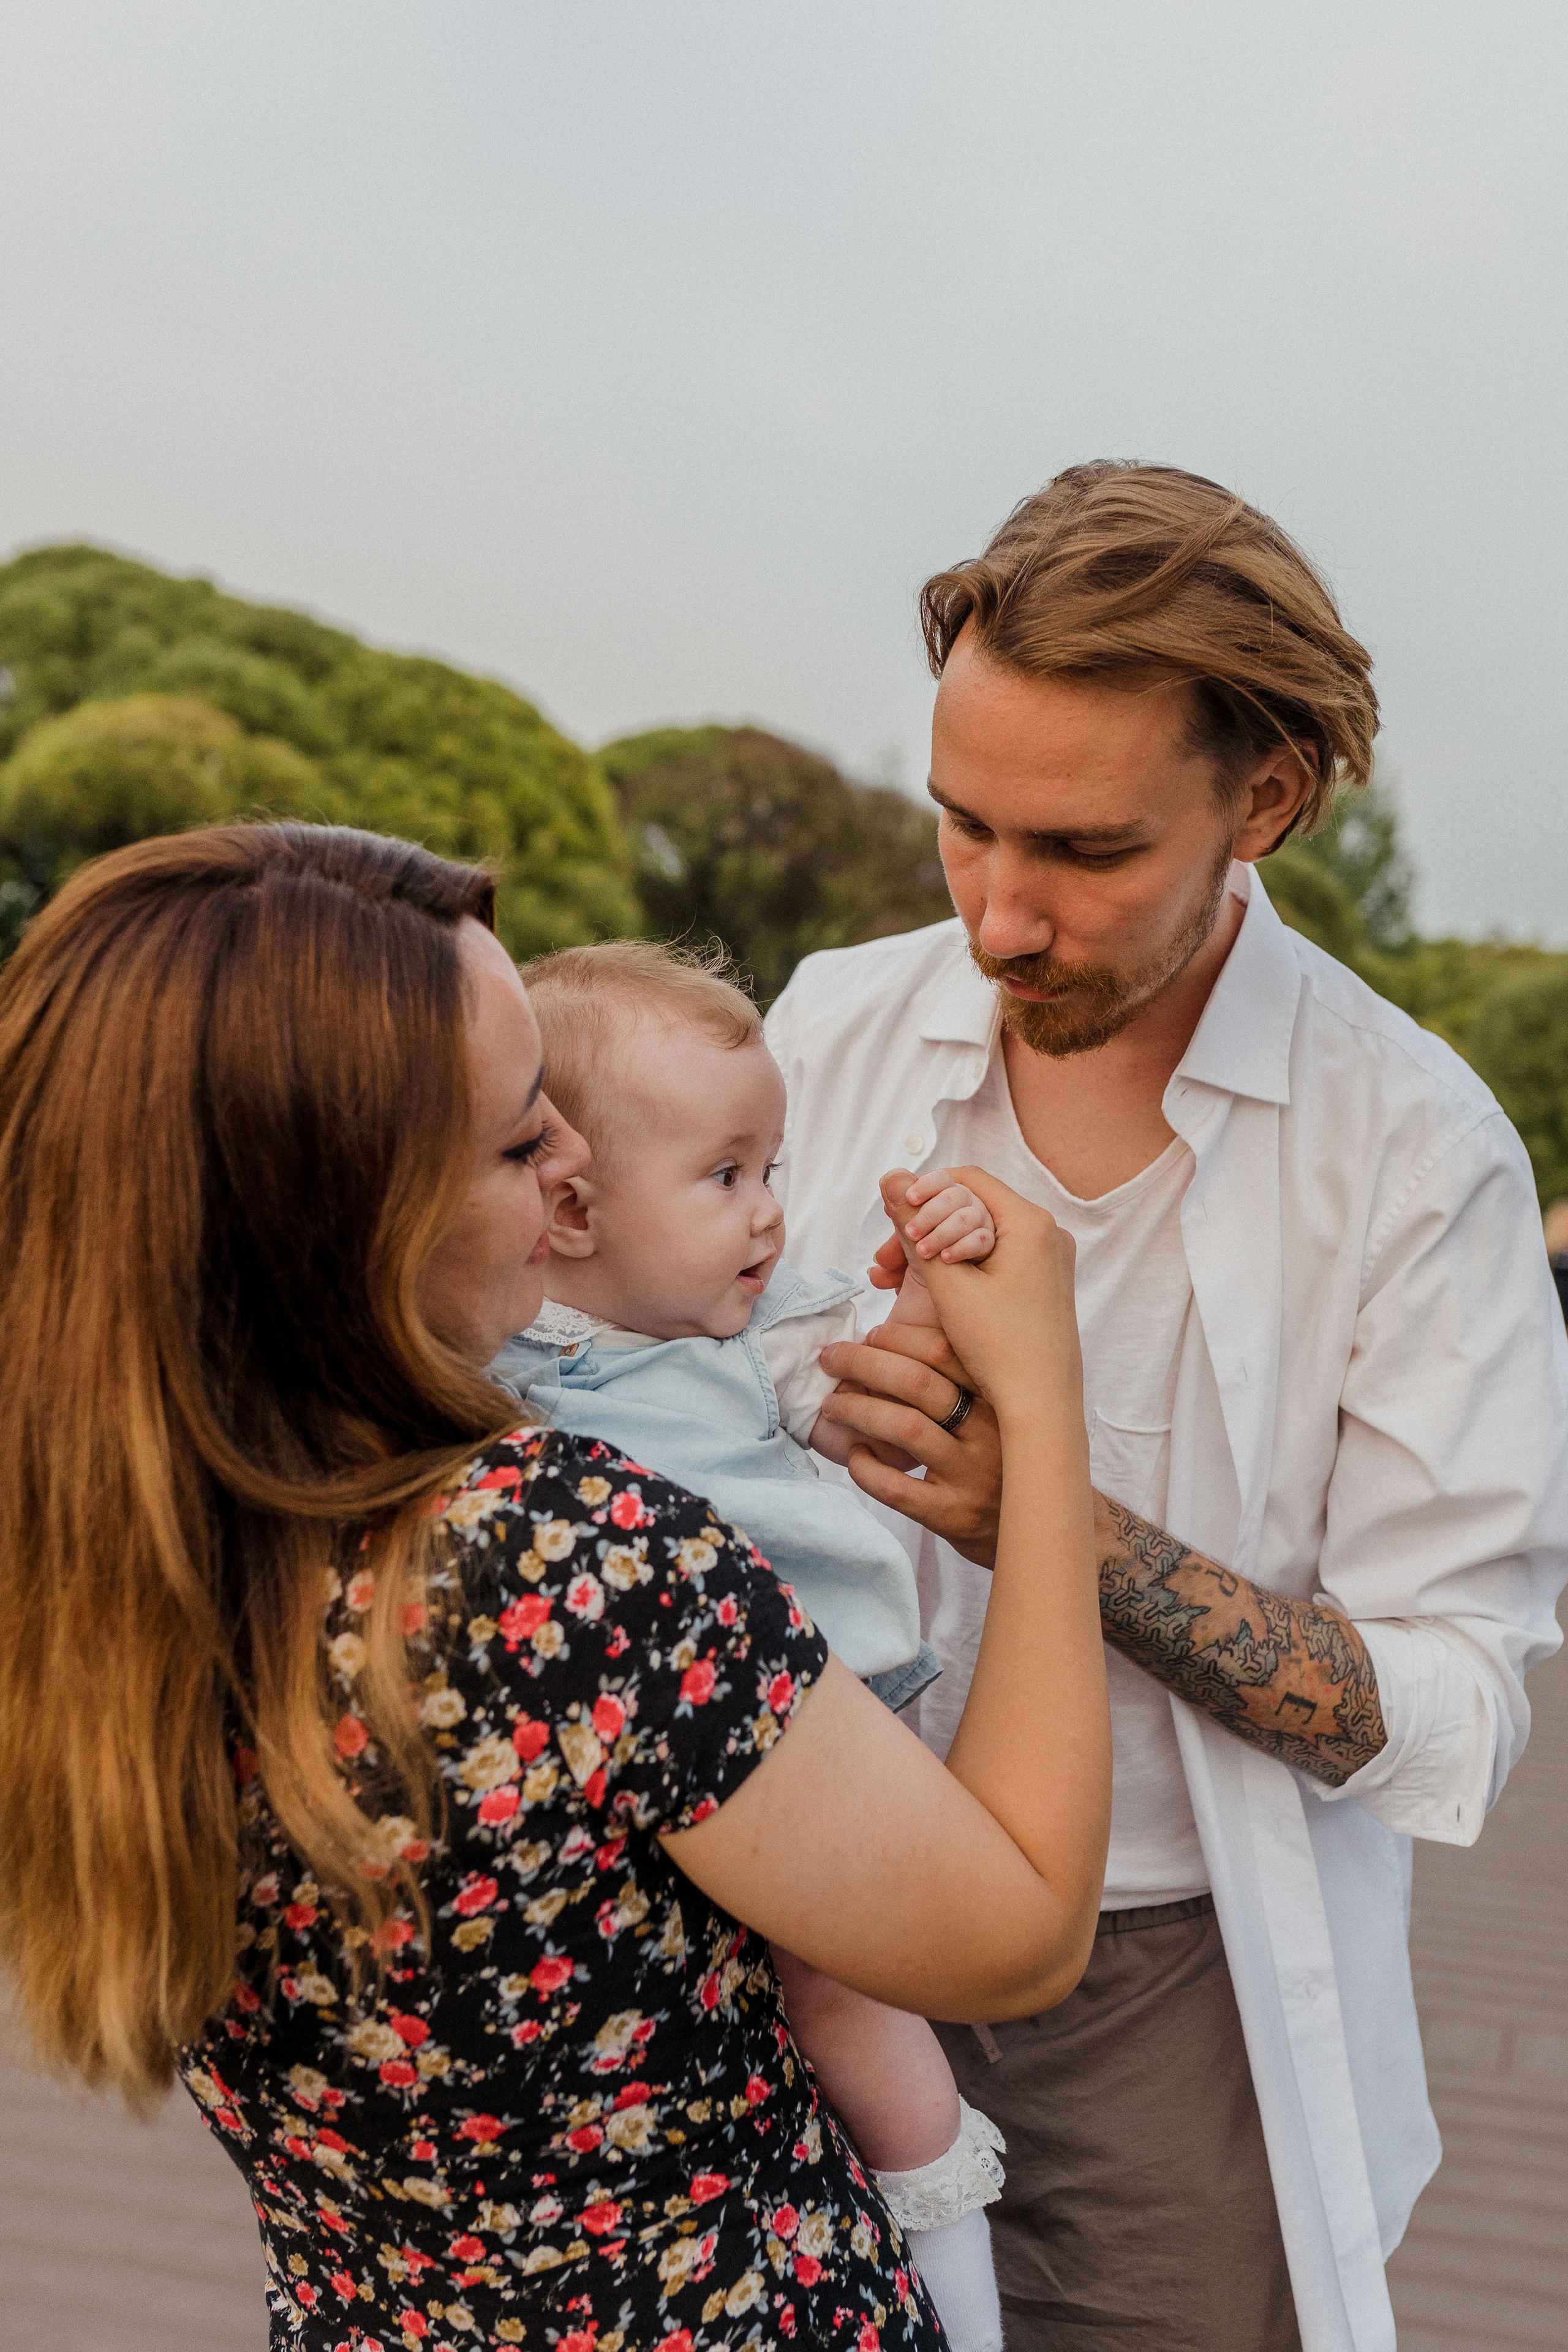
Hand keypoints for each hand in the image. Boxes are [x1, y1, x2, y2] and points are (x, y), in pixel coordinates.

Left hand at [817, 1320, 1002, 1568]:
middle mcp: (992, 1432)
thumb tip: (896, 1339)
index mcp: (999, 1397)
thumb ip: (964, 1381)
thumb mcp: (997, 1415)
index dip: (899, 1337)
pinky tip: (856, 1456)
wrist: (1032, 1530)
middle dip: (865, 1364)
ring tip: (833, 1405)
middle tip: (832, 1358)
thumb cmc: (999, 1462)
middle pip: (918, 1383)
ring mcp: (974, 1476)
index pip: (946, 1351)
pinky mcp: (954, 1515)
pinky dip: (866, 1468)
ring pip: (906, 1428)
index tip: (871, 1335)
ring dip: (858, 1410)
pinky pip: (897, 1487)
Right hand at [879, 1166, 1080, 1428]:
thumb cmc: (1001, 1348)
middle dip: (921, 1229)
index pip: (968, 1180)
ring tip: (890, 1280)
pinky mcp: (1039, 1287)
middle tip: (884, 1260)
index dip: (923, 1192)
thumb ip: (915, 1225)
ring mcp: (1045, 1263)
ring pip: (974, 1238)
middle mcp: (1046, 1236)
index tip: (892, 1219)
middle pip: (970, 1209)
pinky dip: (956, 1272)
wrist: (1040, 1408)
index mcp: (1031, 1224)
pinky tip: (920, 1292)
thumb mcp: (948, 1284)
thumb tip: (891, 1177)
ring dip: (932, 1253)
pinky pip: (990, 1262)